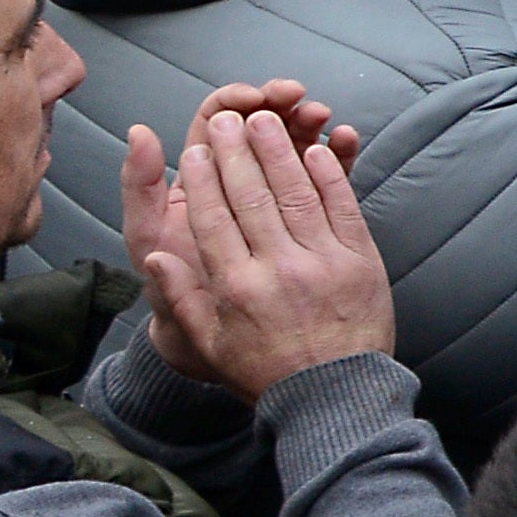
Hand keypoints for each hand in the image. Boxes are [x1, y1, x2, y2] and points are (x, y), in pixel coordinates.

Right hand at [119, 94, 401, 399]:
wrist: (334, 396)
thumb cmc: (265, 371)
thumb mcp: (209, 344)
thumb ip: (181, 297)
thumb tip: (155, 257)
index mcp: (236, 288)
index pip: (212, 220)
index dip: (202, 181)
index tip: (193, 150)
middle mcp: (277, 269)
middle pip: (251, 197)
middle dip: (235, 152)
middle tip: (225, 121)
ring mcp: (322, 262)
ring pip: (296, 194)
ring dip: (278, 151)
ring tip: (264, 119)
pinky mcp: (361, 260)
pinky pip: (343, 207)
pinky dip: (328, 176)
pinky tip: (314, 149)